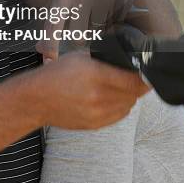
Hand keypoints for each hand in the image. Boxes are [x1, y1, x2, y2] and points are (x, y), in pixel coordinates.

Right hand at [34, 50, 148, 129]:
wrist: (37, 99)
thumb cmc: (56, 75)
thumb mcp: (80, 57)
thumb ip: (104, 58)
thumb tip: (126, 58)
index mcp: (96, 76)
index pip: (134, 81)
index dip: (145, 77)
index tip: (147, 72)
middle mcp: (98, 97)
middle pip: (134, 94)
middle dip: (136, 85)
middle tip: (133, 76)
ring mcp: (97, 114)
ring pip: (128, 106)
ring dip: (129, 96)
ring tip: (119, 87)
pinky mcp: (95, 125)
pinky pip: (119, 116)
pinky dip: (120, 107)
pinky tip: (111, 98)